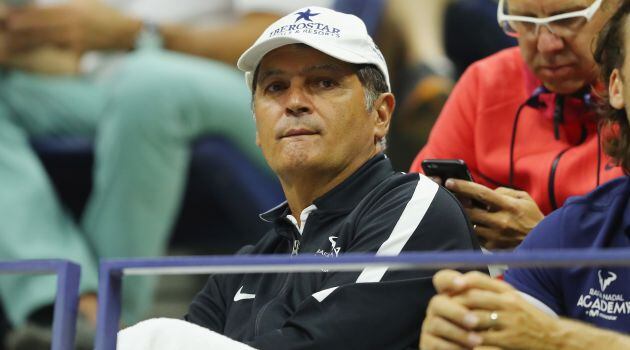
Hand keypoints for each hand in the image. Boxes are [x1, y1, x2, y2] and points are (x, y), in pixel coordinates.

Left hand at [6, 0, 140, 53]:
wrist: (127, 31)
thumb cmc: (105, 14)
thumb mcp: (86, 1)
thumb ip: (66, 2)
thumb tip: (45, 4)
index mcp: (72, 9)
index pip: (43, 13)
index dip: (26, 16)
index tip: (11, 19)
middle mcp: (73, 24)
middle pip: (42, 27)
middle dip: (23, 29)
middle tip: (7, 31)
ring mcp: (77, 38)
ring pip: (48, 39)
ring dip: (30, 41)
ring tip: (15, 42)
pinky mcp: (82, 49)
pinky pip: (61, 49)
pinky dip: (48, 49)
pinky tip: (37, 51)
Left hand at [420, 270, 560, 349]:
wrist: (555, 339)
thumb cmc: (528, 319)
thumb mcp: (513, 300)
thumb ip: (492, 291)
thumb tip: (464, 283)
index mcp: (508, 292)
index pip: (479, 280)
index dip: (460, 283)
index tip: (449, 289)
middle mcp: (509, 303)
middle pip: (473, 298)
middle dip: (455, 303)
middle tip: (441, 309)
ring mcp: (509, 322)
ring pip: (475, 318)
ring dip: (459, 322)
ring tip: (447, 325)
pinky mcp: (510, 340)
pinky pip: (483, 339)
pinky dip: (470, 340)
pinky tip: (461, 342)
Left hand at [444, 179, 543, 248]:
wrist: (542, 241)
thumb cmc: (531, 215)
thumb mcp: (522, 198)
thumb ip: (502, 192)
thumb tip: (482, 192)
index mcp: (509, 206)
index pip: (480, 194)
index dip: (463, 187)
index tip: (449, 181)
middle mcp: (501, 221)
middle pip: (469, 210)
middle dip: (455, 201)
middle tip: (447, 194)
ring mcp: (495, 236)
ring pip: (469, 223)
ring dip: (461, 215)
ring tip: (456, 207)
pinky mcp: (492, 246)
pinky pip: (474, 234)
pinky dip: (470, 227)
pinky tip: (470, 221)